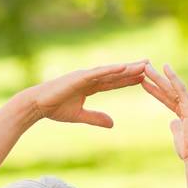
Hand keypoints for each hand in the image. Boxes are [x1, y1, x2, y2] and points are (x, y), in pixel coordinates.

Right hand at [24, 61, 148, 127]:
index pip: (114, 82)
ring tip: (144, 64)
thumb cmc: (54, 109)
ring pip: (111, 71)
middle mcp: (90, 78)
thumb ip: (96, 118)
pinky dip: (111, 70)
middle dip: (133, 70)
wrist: (37, 105)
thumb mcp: (80, 116)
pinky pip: (99, 73)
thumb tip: (113, 124)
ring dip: (127, 67)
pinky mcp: (79, 77)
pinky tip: (124, 67)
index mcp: (90, 86)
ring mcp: (85, 76)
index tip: (143, 77)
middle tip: (151, 65)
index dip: (128, 80)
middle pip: (116, 74)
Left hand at [142, 63, 187, 162]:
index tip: (143, 82)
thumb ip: (176, 127)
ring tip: (146, 66)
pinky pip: (181, 89)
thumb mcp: (179, 136)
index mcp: (187, 112)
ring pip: (172, 88)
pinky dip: (173, 78)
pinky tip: (165, 68)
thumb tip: (173, 122)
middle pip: (169, 90)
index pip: (167, 98)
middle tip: (143, 67)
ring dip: (159, 77)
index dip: (155, 90)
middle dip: (155, 79)